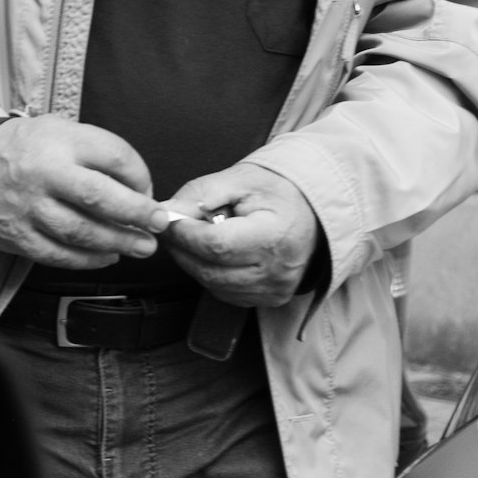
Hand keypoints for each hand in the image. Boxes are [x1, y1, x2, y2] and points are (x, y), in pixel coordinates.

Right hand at [0, 115, 168, 268]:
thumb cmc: (22, 147)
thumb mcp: (58, 129)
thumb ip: (94, 151)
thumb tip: (137, 186)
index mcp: (60, 140)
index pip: (114, 155)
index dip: (140, 175)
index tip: (148, 189)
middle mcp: (46, 173)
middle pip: (101, 198)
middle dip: (137, 214)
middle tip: (159, 224)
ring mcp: (30, 208)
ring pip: (82, 232)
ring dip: (119, 243)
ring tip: (142, 246)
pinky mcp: (18, 236)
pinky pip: (59, 255)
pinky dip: (88, 260)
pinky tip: (107, 256)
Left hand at [162, 164, 323, 307]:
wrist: (311, 210)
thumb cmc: (277, 191)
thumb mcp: (239, 179)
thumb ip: (201, 193)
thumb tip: (168, 211)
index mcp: (273, 237)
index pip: (217, 245)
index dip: (185, 234)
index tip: (166, 219)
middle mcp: (277, 271)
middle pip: (211, 270)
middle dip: (181, 248)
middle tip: (168, 227)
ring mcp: (274, 290)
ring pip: (214, 285)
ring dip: (192, 262)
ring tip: (190, 235)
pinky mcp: (270, 298)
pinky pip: (225, 293)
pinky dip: (209, 274)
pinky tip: (210, 252)